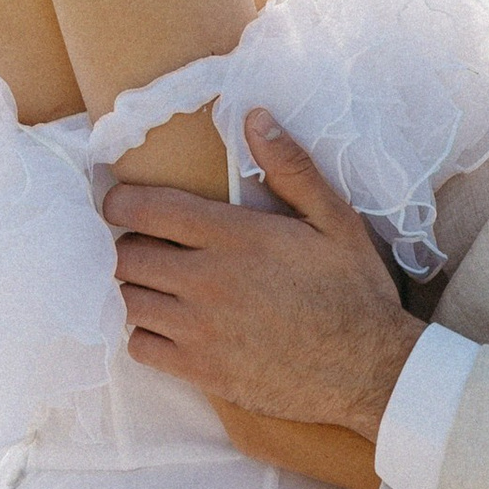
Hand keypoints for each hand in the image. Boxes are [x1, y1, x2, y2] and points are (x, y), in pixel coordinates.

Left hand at [105, 115, 425, 439]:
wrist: (370, 371)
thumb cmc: (354, 292)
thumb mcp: (335, 220)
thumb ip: (291, 168)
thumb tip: (254, 117)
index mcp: (234, 236)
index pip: (147, 208)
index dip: (119, 202)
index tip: (118, 203)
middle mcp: (207, 280)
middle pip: (127, 256)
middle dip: (130, 246)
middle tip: (148, 247)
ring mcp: (199, 329)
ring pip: (128, 301)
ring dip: (137, 289)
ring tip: (157, 287)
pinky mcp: (201, 370)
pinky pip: (140, 348)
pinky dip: (145, 335)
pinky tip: (168, 328)